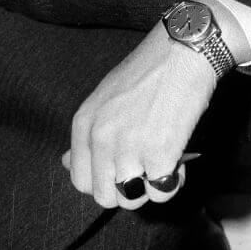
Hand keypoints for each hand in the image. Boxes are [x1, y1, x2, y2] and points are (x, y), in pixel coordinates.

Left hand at [61, 22, 215, 209]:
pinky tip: (178, 160)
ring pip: (131, 199)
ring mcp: (129, 148)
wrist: (184, 50)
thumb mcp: (106, 95)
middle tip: (145, 166)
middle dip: (126, 188)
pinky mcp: (160, 154)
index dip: (105, 179)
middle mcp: (102, 137)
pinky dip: (173, 183)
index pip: (80, 180)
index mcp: (85, 123)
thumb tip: (66, 163)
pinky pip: (162, 193)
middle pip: (104, 196)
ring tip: (162, 162)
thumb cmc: (149, 69)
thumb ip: (88, 133)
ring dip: (149, 187)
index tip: (122, 168)